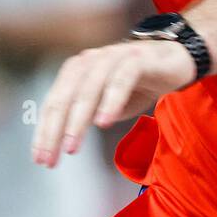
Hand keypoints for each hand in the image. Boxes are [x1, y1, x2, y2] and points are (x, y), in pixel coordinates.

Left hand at [31, 39, 196, 167]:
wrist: (176, 59)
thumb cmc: (138, 83)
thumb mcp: (107, 104)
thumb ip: (86, 116)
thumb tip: (63, 142)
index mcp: (77, 71)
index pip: (54, 103)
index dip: (45, 132)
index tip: (40, 159)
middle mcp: (90, 60)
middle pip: (66, 97)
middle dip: (54, 130)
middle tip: (50, 158)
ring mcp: (113, 57)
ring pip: (89, 89)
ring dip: (78, 120)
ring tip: (72, 147)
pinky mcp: (138, 58)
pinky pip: (121, 79)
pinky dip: (110, 101)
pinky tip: (104, 123)